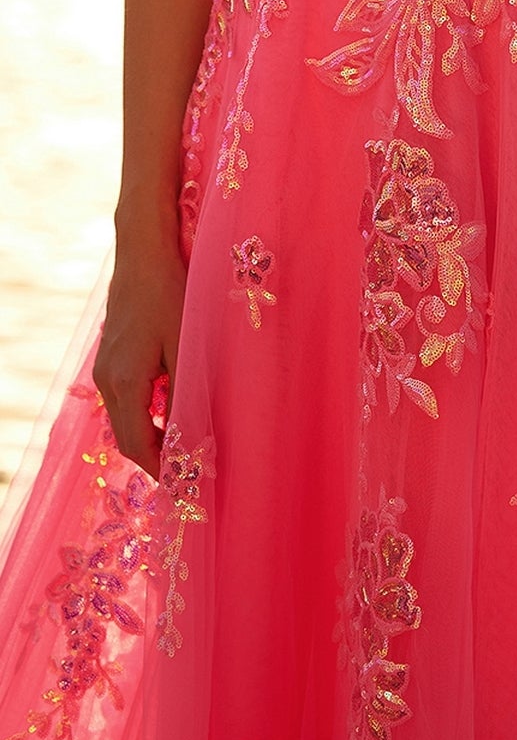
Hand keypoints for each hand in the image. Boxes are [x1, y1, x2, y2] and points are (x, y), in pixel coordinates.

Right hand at [93, 237, 186, 479]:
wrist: (143, 254)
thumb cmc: (171, 294)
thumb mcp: (186, 345)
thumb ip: (185, 392)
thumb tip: (190, 436)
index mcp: (125, 382)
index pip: (139, 444)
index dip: (160, 469)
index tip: (183, 485)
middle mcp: (107, 380)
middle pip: (126, 437)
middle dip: (153, 458)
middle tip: (184, 473)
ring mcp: (105, 368)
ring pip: (122, 419)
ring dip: (147, 437)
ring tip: (180, 447)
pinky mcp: (109, 357)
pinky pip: (122, 400)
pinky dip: (142, 416)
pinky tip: (167, 411)